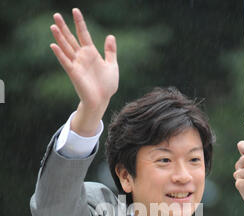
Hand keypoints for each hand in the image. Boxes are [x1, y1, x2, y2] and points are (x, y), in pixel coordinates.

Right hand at [50, 8, 118, 134]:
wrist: (102, 100)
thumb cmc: (107, 86)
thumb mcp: (112, 66)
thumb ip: (110, 51)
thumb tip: (110, 36)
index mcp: (91, 53)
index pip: (83, 34)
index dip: (79, 23)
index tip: (75, 10)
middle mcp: (82, 57)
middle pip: (71, 39)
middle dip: (64, 27)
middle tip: (56, 15)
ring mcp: (77, 64)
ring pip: (66, 48)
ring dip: (59, 37)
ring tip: (53, 26)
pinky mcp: (74, 73)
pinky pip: (65, 62)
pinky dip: (59, 54)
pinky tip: (53, 45)